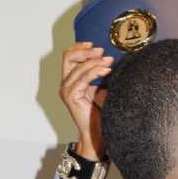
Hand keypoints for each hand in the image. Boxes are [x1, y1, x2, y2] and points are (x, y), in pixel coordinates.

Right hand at [59, 42, 112, 160]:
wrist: (98, 133)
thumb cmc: (101, 113)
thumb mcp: (102, 89)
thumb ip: (101, 75)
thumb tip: (111, 59)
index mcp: (71, 80)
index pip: (69, 56)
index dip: (80, 47)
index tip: (95, 45)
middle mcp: (66, 84)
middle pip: (68, 57)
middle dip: (86, 51)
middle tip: (102, 51)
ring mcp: (67, 91)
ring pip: (78, 67)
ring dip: (94, 61)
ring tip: (109, 61)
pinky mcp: (71, 97)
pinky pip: (83, 79)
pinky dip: (95, 72)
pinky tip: (107, 71)